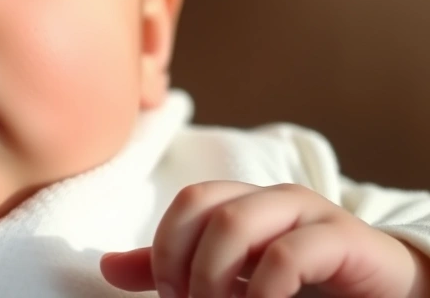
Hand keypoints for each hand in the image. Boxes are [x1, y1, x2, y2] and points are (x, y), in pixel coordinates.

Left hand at [100, 181, 429, 297]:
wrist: (381, 296)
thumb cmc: (301, 288)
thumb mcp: (230, 281)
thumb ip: (174, 271)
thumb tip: (108, 267)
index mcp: (244, 203)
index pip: (188, 202)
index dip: (167, 246)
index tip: (170, 292)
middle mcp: (274, 200)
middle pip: (207, 207)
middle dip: (185, 261)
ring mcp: (311, 215)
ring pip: (238, 221)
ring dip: (214, 274)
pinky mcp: (346, 241)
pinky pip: (290, 253)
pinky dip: (261, 288)